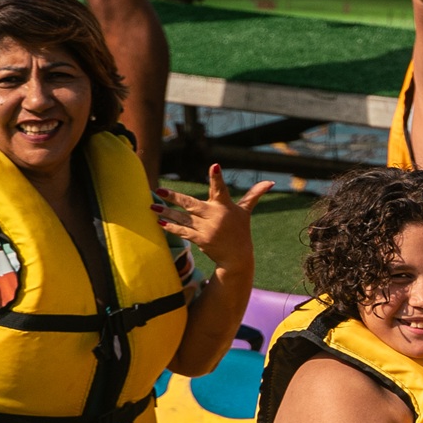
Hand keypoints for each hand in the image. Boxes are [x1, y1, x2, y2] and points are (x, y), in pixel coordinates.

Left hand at [153, 166, 269, 275]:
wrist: (237, 256)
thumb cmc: (240, 230)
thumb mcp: (245, 212)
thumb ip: (254, 195)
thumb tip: (270, 183)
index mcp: (225, 206)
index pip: (221, 188)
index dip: (217, 177)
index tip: (214, 166)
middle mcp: (215, 216)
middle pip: (191, 204)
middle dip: (174, 197)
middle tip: (160, 190)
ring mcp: (207, 228)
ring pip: (183, 218)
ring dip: (166, 213)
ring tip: (152, 206)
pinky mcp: (201, 239)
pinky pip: (183, 232)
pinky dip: (171, 227)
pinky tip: (160, 223)